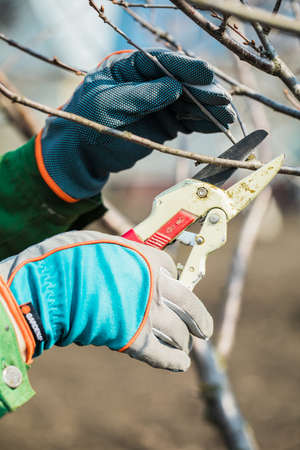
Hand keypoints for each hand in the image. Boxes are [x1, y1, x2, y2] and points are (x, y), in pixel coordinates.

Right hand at [1, 231, 212, 371]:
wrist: (52, 285)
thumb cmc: (71, 257)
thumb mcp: (103, 244)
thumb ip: (124, 256)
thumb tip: (126, 261)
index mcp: (150, 259)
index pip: (174, 269)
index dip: (174, 277)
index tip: (174, 284)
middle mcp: (156, 287)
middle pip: (189, 305)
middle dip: (199, 318)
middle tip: (203, 329)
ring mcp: (147, 314)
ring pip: (178, 332)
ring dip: (185, 340)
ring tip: (187, 346)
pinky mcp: (133, 340)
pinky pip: (159, 354)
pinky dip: (172, 361)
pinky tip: (181, 363)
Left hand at [36, 48, 234, 200]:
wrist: (82, 151)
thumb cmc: (88, 121)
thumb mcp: (110, 104)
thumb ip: (142, 95)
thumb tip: (175, 87)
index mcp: (133, 68)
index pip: (164, 63)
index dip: (187, 68)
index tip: (206, 74)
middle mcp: (150, 82)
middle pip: (183, 82)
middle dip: (204, 92)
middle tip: (223, 102)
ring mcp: (160, 103)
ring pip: (190, 102)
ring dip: (209, 110)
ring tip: (228, 118)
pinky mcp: (165, 123)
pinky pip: (188, 121)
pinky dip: (202, 124)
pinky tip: (218, 126)